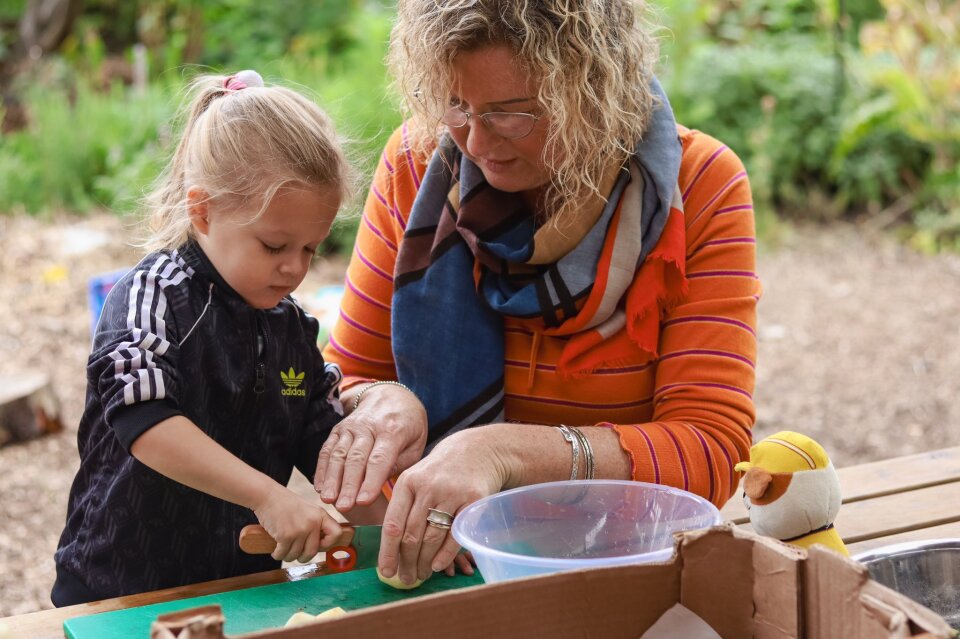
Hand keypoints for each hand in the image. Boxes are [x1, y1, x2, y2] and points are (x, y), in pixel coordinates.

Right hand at [252, 483, 342, 562]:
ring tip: (283, 548)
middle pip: (312, 552)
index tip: (319, 546)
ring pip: (295, 555)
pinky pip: (282, 554)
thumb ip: (315, 525)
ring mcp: (299, 530)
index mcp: (320, 515)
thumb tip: (321, 547)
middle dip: (302, 557)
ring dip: (287, 556)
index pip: (336, 534)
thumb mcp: (307, 510)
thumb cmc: (285, 504)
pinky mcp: (285, 536)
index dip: (328, 544)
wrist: (266, 495)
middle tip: (295, 553)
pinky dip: (277, 554)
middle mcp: (313, 523)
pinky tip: (276, 549)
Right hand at [314, 383, 426, 512]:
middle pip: (356, 458)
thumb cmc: (408, 426)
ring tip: (328, 500)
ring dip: (332, 479)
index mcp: (392, 430)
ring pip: (338, 454)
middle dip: (348, 485)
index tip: (363, 502)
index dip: (370, 481)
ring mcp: (351, 427)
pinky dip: (322, 469)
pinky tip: (319, 487)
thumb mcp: (416, 443)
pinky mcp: (338, 429)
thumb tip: (377, 484)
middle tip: (343, 507)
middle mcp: (368, 427)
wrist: (392, 396)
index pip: (379, 459)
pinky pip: (327, 449)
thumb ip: (400, 464)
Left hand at [377, 427, 508, 585]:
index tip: (386, 571)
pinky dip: (444, 555)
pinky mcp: (472, 500)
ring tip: (420, 574)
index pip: (392, 525)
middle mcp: (427, 487)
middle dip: (406, 562)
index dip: (388, 552)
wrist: (477, 450)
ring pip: (432, 538)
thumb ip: (402, 507)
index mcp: (407, 482)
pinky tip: (437, 566)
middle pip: (412, 535)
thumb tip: (389, 549)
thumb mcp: (416, 479)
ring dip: (424, 562)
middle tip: (405, 578)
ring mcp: (451, 493)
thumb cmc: (440, 472)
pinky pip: (455, 535)